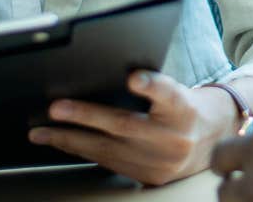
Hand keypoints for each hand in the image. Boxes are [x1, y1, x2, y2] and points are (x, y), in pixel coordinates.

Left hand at [29, 70, 234, 185]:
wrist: (210, 141)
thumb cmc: (185, 106)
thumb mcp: (177, 90)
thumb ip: (151, 86)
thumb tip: (103, 75)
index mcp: (184, 108)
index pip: (169, 93)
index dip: (151, 85)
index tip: (135, 78)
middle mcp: (175, 137)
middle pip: (126, 125)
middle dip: (86, 117)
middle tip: (56, 108)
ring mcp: (163, 162)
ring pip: (109, 150)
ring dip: (71, 140)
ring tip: (42, 132)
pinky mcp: (150, 178)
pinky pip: (110, 164)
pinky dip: (83, 152)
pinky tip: (62, 143)